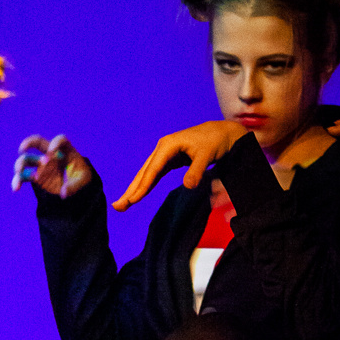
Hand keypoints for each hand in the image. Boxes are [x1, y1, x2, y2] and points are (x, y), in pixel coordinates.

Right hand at [12, 134, 94, 198]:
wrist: (74, 183)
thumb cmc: (80, 176)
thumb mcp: (83, 179)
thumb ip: (74, 185)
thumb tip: (63, 192)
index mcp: (65, 150)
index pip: (61, 140)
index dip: (55, 143)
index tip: (52, 151)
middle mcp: (51, 154)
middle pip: (37, 142)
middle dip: (28, 143)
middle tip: (22, 150)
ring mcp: (42, 164)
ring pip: (27, 159)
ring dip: (20, 165)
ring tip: (18, 172)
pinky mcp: (36, 176)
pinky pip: (24, 176)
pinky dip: (18, 181)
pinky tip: (16, 188)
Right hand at [114, 120, 248, 210]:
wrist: (222, 133)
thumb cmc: (214, 142)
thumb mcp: (207, 155)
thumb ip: (196, 171)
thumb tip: (188, 186)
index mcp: (168, 145)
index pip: (153, 169)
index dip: (142, 186)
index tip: (133, 200)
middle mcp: (162, 148)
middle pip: (144, 172)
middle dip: (130, 190)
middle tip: (117, 207)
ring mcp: (164, 154)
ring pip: (146, 174)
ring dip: (134, 189)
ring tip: (122, 205)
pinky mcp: (169, 160)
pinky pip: (154, 175)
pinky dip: (145, 185)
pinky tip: (137, 196)